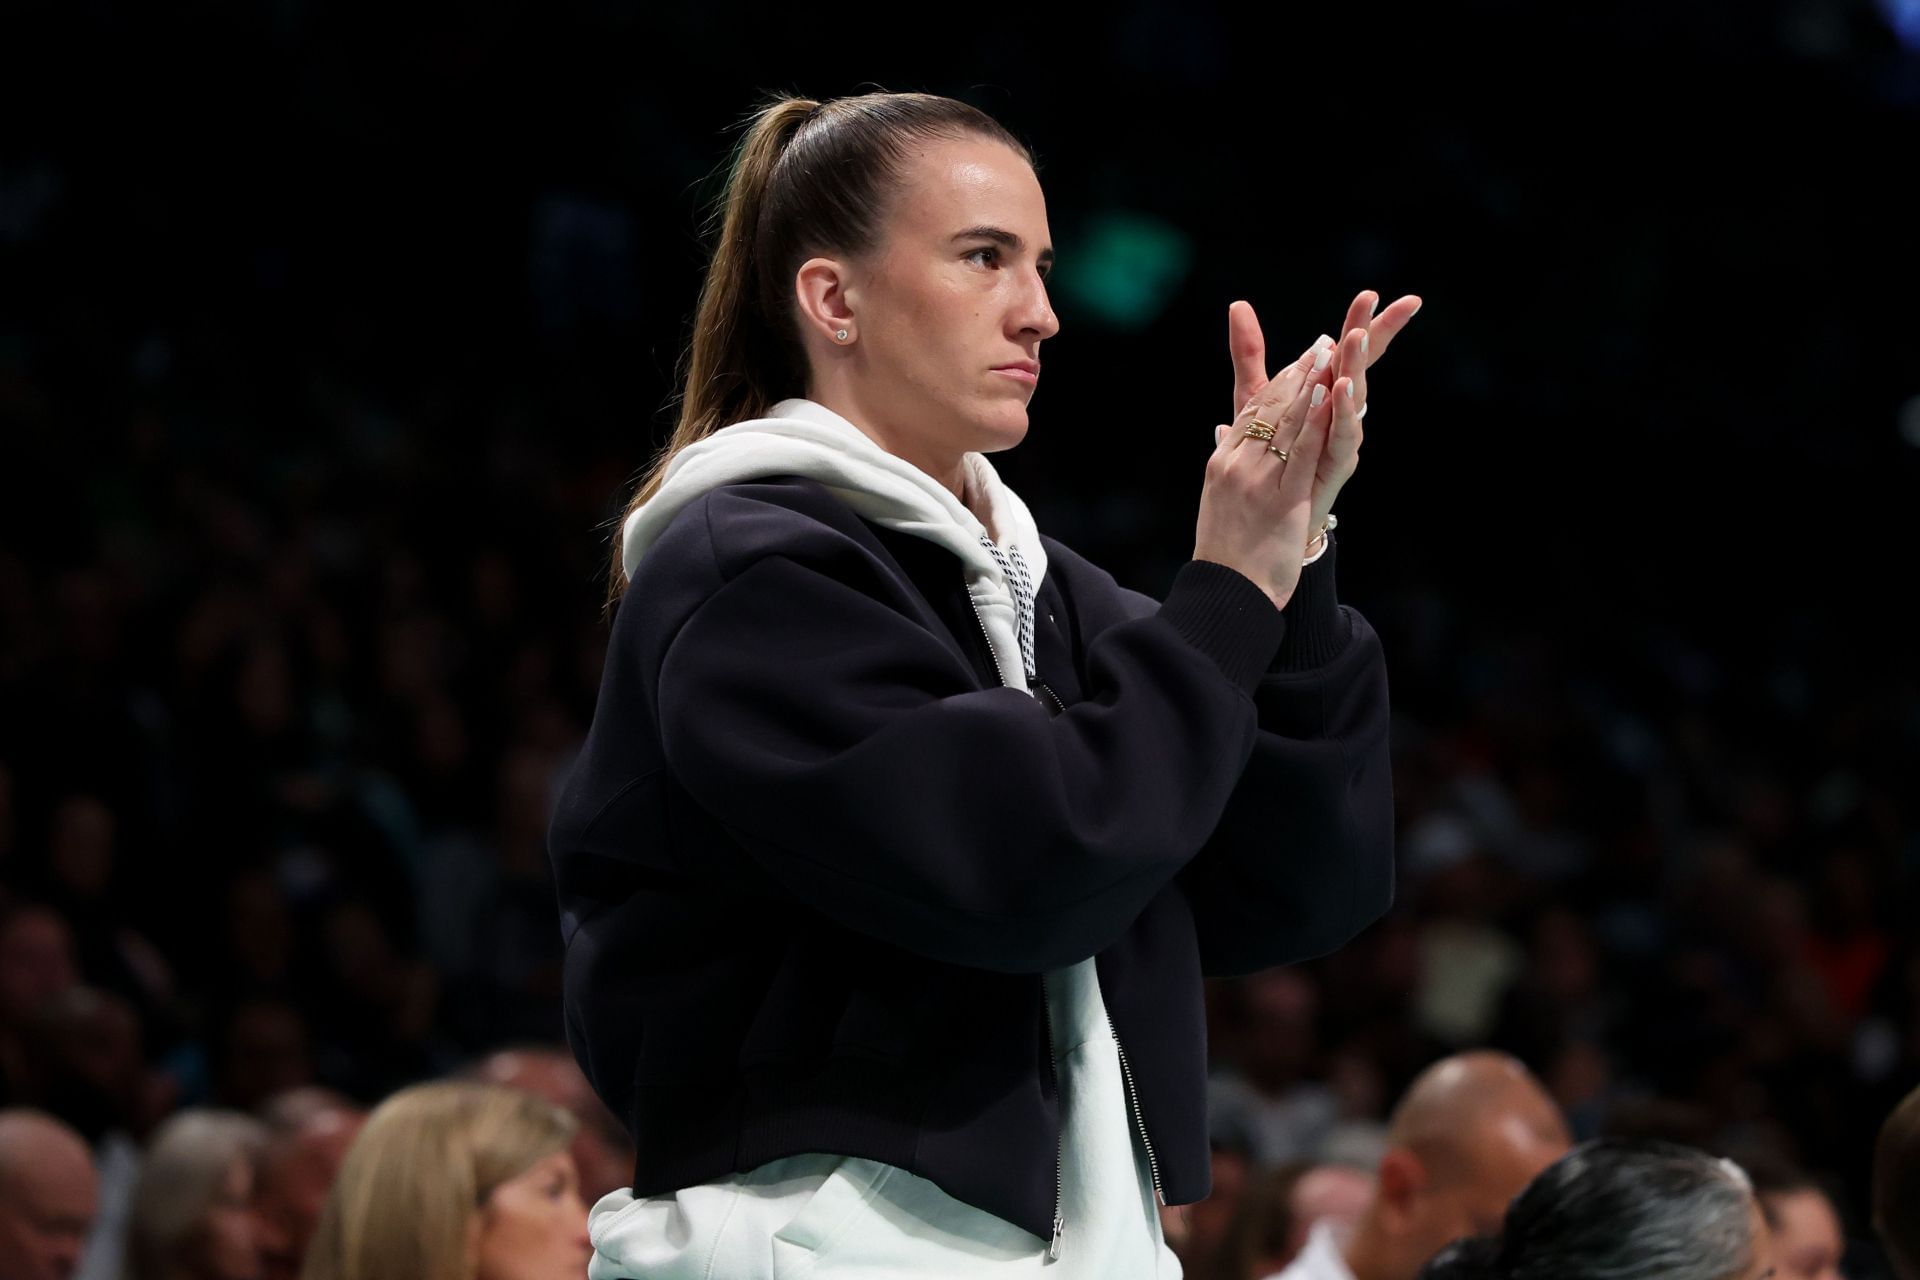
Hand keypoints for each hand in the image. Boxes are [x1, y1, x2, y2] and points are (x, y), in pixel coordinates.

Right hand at [1193, 340, 1341, 609]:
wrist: (1228, 594)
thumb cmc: (1228, 554)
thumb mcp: (1221, 500)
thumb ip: (1226, 462)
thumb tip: (1222, 431)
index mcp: (1221, 463)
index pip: (1251, 412)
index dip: (1278, 383)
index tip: (1300, 360)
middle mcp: (1234, 465)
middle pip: (1268, 408)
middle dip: (1297, 373)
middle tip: (1321, 344)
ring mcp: (1255, 480)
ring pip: (1286, 422)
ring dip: (1310, 384)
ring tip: (1329, 355)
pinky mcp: (1280, 499)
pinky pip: (1301, 451)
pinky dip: (1316, 420)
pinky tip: (1330, 396)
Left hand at [1223, 290, 1422, 546]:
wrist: (1268, 527)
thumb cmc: (1268, 462)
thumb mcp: (1254, 401)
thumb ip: (1250, 357)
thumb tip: (1238, 307)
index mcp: (1324, 396)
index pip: (1344, 352)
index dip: (1358, 323)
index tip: (1371, 293)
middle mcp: (1338, 415)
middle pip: (1357, 367)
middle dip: (1369, 333)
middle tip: (1374, 301)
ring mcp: (1340, 442)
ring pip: (1353, 398)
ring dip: (1354, 365)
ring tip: (1355, 335)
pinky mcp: (1334, 468)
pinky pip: (1341, 436)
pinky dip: (1341, 412)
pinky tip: (1342, 387)